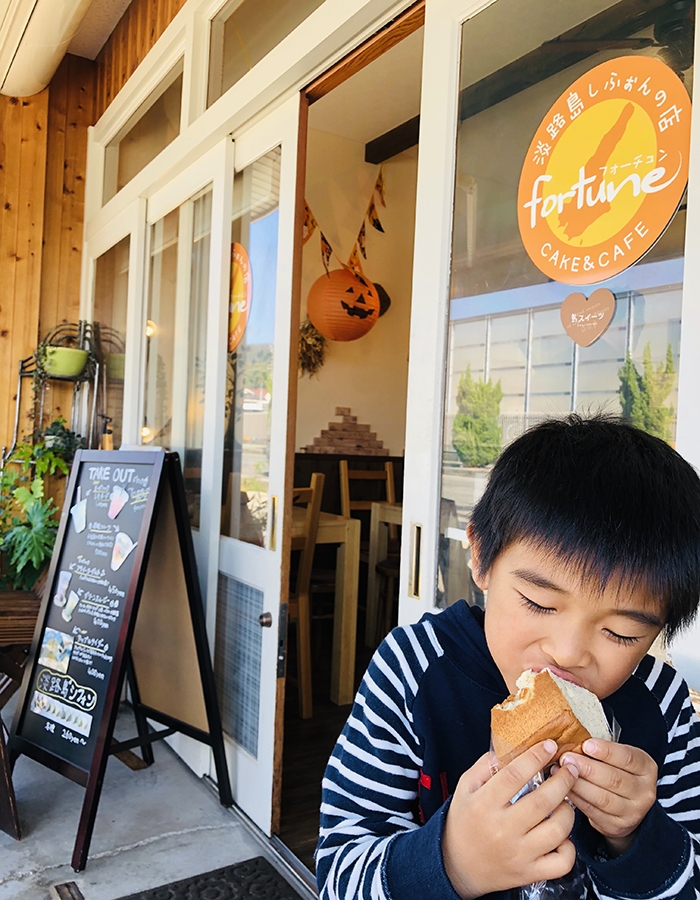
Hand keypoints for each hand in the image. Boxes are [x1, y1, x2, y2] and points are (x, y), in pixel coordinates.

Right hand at [442, 740, 578, 898]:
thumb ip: (485, 766)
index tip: (550, 745)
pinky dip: (569, 847)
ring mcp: (519, 854)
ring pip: (558, 831)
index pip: (514, 775)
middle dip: (563, 780)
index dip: (535, 757)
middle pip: (543, 801)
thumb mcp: (465, 788)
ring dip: (568, 811)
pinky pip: (562, 862)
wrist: (457, 866)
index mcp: (484, 804)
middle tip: (570, 768)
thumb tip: (510, 748)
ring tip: (565, 801)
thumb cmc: (463, 822)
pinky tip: (563, 835)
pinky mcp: (529, 873)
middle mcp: (503, 830)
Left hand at [560, 740, 656, 855]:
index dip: (607, 751)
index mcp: (646, 768)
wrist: (626, 807)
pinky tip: (564, 787)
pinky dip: (576, 798)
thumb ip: (602, 750)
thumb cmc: (617, 771)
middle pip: (614, 779)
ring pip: (602, 797)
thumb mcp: (619, 758)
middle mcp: (644, 792)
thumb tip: (573, 738)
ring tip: (559, 772)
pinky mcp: (616, 826)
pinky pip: (592, 811)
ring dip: (578, 784)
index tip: (586, 744)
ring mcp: (632, 812)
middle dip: (587, 768)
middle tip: (566, 758)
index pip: (628, 758)